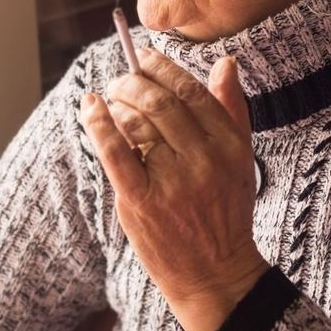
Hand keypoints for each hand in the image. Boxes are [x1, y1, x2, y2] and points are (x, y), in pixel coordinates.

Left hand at [77, 50, 268, 330]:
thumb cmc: (224, 212)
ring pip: (137, 123)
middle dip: (133, 82)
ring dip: (117, 103)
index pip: (191, 91)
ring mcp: (173, 181)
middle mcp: (204, 159)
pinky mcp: (142, 201)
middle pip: (160, 102)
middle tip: (119, 81)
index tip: (144, 56)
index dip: (163, 67)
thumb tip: (225, 62)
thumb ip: (231, 109)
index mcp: (229, 145)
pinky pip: (115, 152)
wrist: (215, 274)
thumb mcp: (240, 159)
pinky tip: (89, 108)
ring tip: (108, 101)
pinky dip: (98, 124)